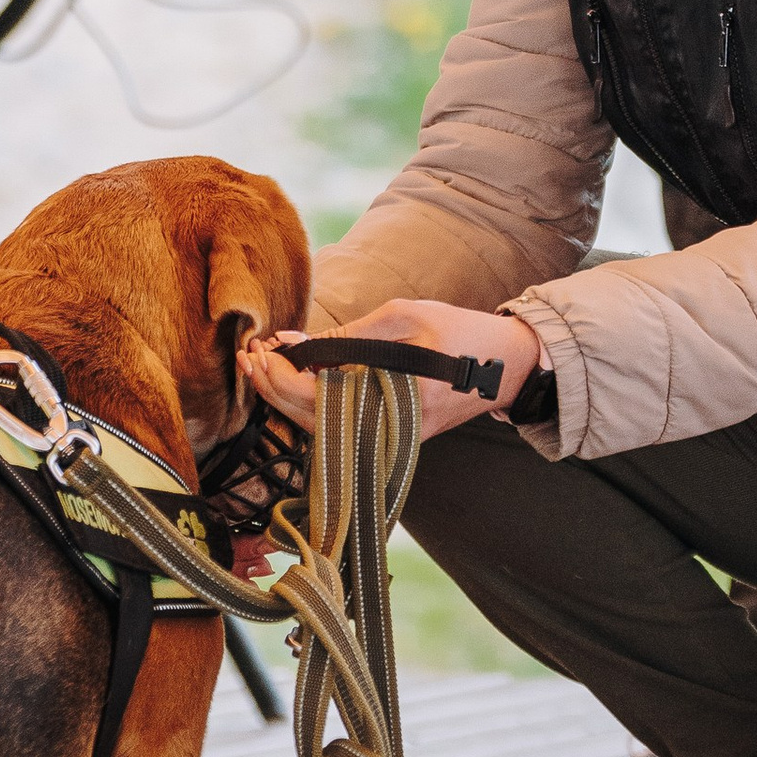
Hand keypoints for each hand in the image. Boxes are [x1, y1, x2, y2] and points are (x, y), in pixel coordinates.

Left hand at [243, 303, 543, 444]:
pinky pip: (339, 425)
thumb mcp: (403, 318)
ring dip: (286, 396)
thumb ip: (347, 335)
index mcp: (390, 401)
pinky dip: (311, 402)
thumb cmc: (460, 334)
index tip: (259, 349)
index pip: (315, 399)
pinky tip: (297, 375)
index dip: (279, 376)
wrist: (508, 365)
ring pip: (321, 428)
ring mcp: (387, 438)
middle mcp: (385, 430)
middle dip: (272, 388)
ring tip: (263, 363)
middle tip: (248, 355)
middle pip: (309, 421)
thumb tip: (293, 343)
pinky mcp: (388, 434)